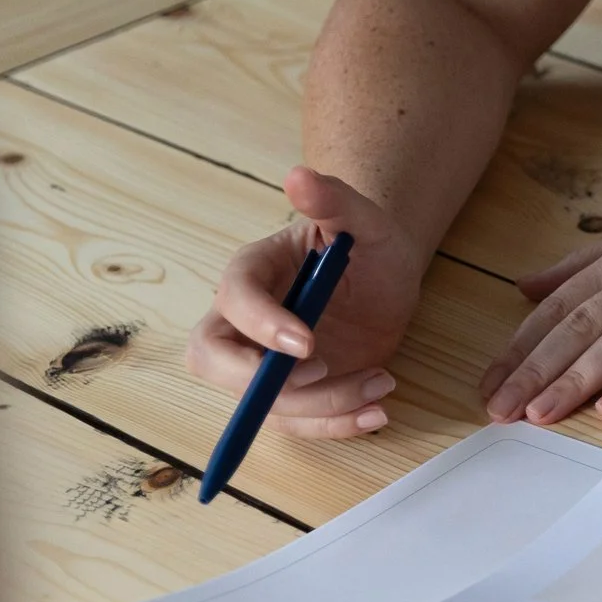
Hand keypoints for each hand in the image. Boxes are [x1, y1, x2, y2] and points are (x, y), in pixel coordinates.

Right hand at [187, 168, 427, 438]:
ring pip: (258, 402)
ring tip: (380, 385)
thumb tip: (299, 175)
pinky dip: (334, 425)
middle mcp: (243, 320)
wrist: (389, 277)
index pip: (234, 300)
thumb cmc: (369, 243)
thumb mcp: (364, 219)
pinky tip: (375, 413)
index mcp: (251, 272)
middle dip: (260, 382)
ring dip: (318, 407)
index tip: (308, 343)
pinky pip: (295, 421)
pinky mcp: (291, 391)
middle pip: (212, 359)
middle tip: (324, 374)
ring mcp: (263, 360)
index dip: (262, 325)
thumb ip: (333, 199)